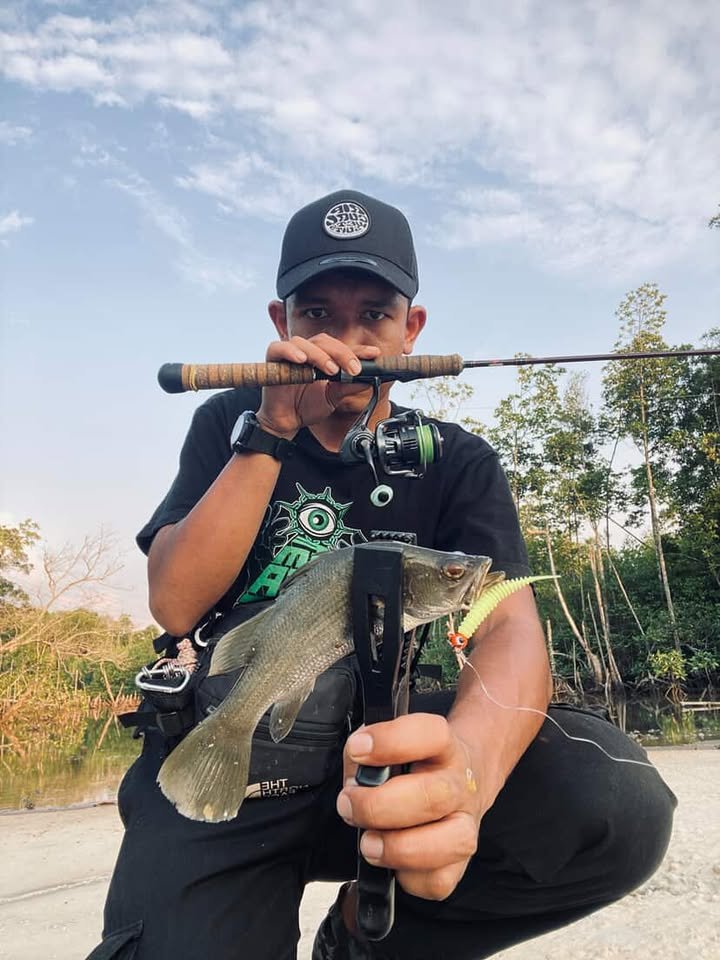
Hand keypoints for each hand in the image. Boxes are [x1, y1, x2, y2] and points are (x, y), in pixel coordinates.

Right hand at [255, 334, 381, 435]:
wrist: (286, 422)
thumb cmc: (305, 407)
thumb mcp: (333, 398)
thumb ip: (348, 387)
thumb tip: (369, 379)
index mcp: (323, 358)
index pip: (342, 348)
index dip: (358, 349)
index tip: (374, 354)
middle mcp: (307, 352)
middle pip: (326, 341)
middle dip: (342, 354)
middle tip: (353, 368)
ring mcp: (290, 354)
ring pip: (306, 343)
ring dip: (320, 355)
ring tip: (331, 370)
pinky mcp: (273, 359)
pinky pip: (279, 348)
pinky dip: (291, 351)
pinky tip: (302, 360)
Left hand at [336, 714, 485, 901]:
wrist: (464, 777)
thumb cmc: (415, 763)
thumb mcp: (391, 742)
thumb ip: (366, 755)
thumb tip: (355, 779)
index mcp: (444, 746)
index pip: (431, 735)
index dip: (391, 741)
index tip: (358, 748)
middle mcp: (460, 784)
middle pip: (434, 796)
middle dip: (380, 805)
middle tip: (348, 804)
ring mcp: (465, 824)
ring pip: (450, 842)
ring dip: (399, 847)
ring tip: (368, 843)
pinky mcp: (460, 863)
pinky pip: (439, 880)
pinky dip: (409, 877)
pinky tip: (391, 863)